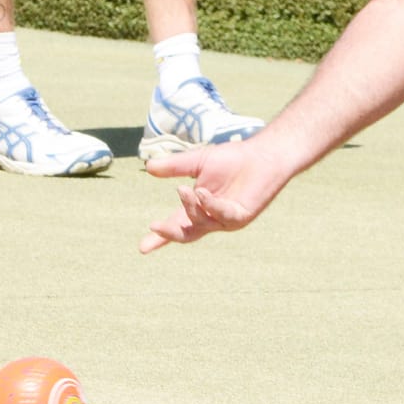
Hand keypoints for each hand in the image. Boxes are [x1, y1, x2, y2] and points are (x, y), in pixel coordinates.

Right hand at [140, 139, 290, 249]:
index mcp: (198, 208)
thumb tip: (148, 167)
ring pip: (200, 223)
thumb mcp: (197, 161)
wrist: (261, 155)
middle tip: (155, 226)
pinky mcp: (241, 217)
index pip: (176, 225)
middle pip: (186, 235)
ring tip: (183, 189)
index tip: (143, 248)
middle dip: (169, 233)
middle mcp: (211, 218)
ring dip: (190, 207)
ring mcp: (226, 220)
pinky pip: (221, 216)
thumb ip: (174, 167)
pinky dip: (210, 205)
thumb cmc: (232, 159)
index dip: (160, 237)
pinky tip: (203, 193)